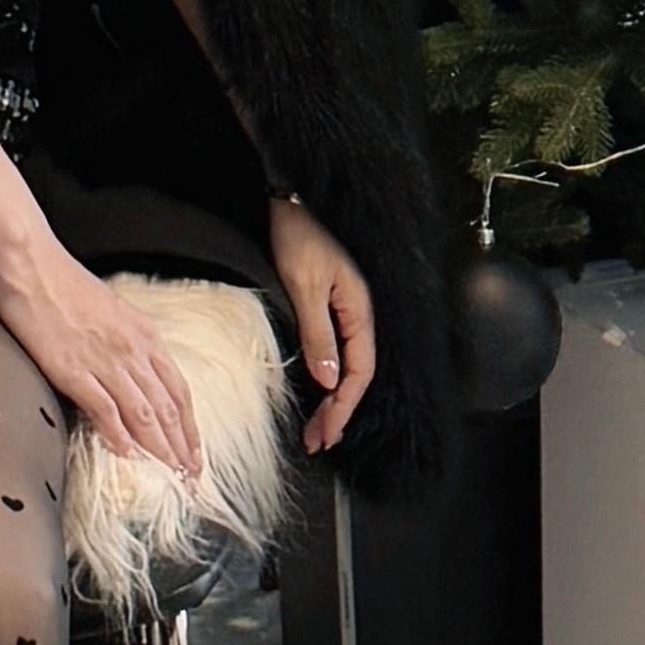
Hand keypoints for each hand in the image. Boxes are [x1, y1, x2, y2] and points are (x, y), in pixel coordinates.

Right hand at [0, 230, 209, 478]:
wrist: (32, 265)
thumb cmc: (65, 284)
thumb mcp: (112, 312)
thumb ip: (127, 344)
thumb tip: (134, 374)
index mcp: (144, 335)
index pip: (179, 391)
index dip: (190, 427)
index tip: (195, 453)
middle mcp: (132, 350)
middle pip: (167, 409)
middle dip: (182, 447)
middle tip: (191, 478)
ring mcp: (105, 361)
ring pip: (144, 414)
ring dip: (159, 449)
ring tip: (168, 476)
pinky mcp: (74, 370)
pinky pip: (104, 410)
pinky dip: (118, 436)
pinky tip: (127, 455)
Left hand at [266, 191, 379, 456]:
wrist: (283, 201)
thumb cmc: (296, 235)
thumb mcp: (304, 285)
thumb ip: (318, 333)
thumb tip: (329, 380)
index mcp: (359, 308)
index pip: (360, 370)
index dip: (345, 406)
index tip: (326, 434)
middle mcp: (356, 314)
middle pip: (355, 374)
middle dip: (339, 412)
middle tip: (316, 444)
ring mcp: (342, 312)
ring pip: (345, 367)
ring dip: (332, 401)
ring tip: (315, 431)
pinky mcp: (325, 309)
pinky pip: (334, 354)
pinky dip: (325, 380)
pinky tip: (316, 395)